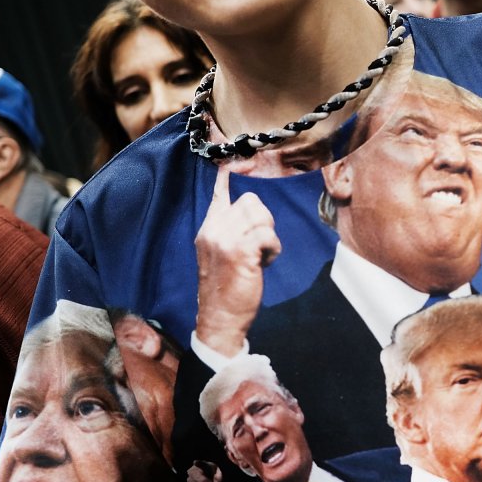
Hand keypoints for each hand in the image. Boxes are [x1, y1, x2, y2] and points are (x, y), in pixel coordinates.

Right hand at [194, 163, 281, 356]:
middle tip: (259, 245)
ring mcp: (225, 239)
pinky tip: (266, 262)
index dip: (228, 177)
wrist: (219, 318)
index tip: (234, 163)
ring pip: (260, 215)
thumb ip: (229, 229)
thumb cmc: (226, 287)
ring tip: (261, 256)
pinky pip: (267, 234)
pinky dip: (273, 248)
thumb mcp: (221, 253)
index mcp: (208, 228)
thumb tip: (248, 209)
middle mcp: (213, 229)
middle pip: (250, 201)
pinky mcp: (240, 251)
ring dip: (269, 235)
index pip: (219, 194)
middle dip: (263, 221)